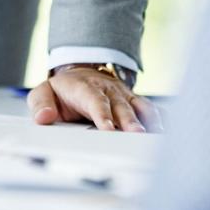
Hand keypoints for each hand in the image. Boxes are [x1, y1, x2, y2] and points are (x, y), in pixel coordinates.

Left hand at [27, 66, 159, 132]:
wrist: (79, 74)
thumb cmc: (62, 90)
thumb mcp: (44, 92)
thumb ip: (40, 104)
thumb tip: (44, 117)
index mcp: (84, 88)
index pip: (94, 101)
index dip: (102, 114)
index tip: (108, 129)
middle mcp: (107, 90)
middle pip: (120, 106)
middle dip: (129, 121)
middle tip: (137, 135)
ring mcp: (122, 95)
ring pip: (138, 107)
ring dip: (147, 120)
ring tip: (156, 134)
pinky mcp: (133, 101)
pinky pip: (148, 108)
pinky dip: (160, 117)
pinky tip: (168, 128)